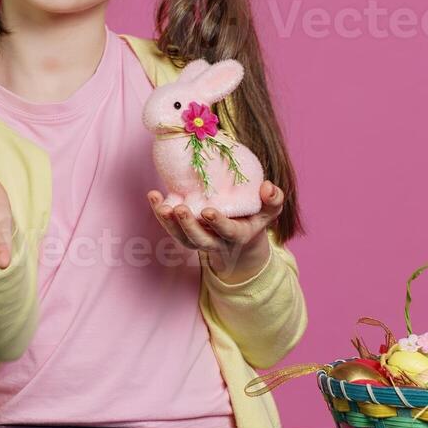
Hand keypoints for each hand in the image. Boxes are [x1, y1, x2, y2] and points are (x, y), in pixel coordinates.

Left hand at [147, 180, 284, 283]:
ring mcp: (198, 239)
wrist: (240, 241)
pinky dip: (160, 213)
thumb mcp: (269, 211)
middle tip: (179, 209)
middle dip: (188, 226)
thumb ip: (273, 200)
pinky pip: (171, 227)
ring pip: (181, 237)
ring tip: (160, 204)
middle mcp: (216, 241)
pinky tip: (154, 196)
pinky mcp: (185, 234)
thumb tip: (268, 187)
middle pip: (199, 240)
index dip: (218, 223)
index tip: (208, 211)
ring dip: (168, 222)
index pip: (227, 232)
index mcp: (237, 235)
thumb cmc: (254, 219)